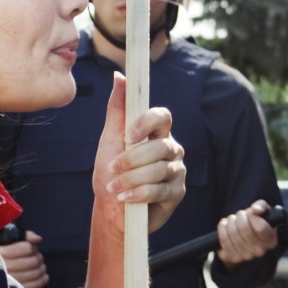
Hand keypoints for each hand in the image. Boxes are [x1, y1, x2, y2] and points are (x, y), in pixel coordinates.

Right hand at [0, 230, 49, 287]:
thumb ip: (25, 236)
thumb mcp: (10, 241)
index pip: (27, 248)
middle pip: (34, 261)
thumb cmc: (3, 256)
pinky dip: (43, 279)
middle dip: (38, 258)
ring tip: (39, 267)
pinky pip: (35, 285)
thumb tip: (38, 239)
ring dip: (41, 268)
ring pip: (36, 273)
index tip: (31, 248)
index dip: (32, 247)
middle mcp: (4, 268)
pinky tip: (43, 276)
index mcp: (1, 253)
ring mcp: (10, 282)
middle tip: (36, 258)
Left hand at [93, 74, 186, 232]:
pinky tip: (125, 199)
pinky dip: (139, 194)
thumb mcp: (110, 139)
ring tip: (115, 188)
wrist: (110, 211)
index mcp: (157, 133)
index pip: (163, 117)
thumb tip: (119, 76)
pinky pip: (161, 190)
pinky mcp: (177, 193)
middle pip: (161, 146)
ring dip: (132, 179)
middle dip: (132, 160)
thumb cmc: (110, 173)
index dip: (148, 123)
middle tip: (113, 168)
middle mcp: (171, 150)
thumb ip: (117, 109)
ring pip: (160, 169)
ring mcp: (177, 172)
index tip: (128, 136)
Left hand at [216, 199, 277, 266]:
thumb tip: (256, 210)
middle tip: (241, 214)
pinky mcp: (234, 258)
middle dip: (240, 217)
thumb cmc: (257, 222)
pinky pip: (224, 240)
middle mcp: (260, 250)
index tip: (251, 212)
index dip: (252, 216)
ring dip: (231, 221)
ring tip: (233, 219)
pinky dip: (222, 229)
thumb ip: (261, 206)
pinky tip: (225, 224)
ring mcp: (247, 256)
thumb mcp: (263, 212)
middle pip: (244, 229)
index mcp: (271, 239)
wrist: (247, 240)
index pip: (261, 227)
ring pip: (232, 233)